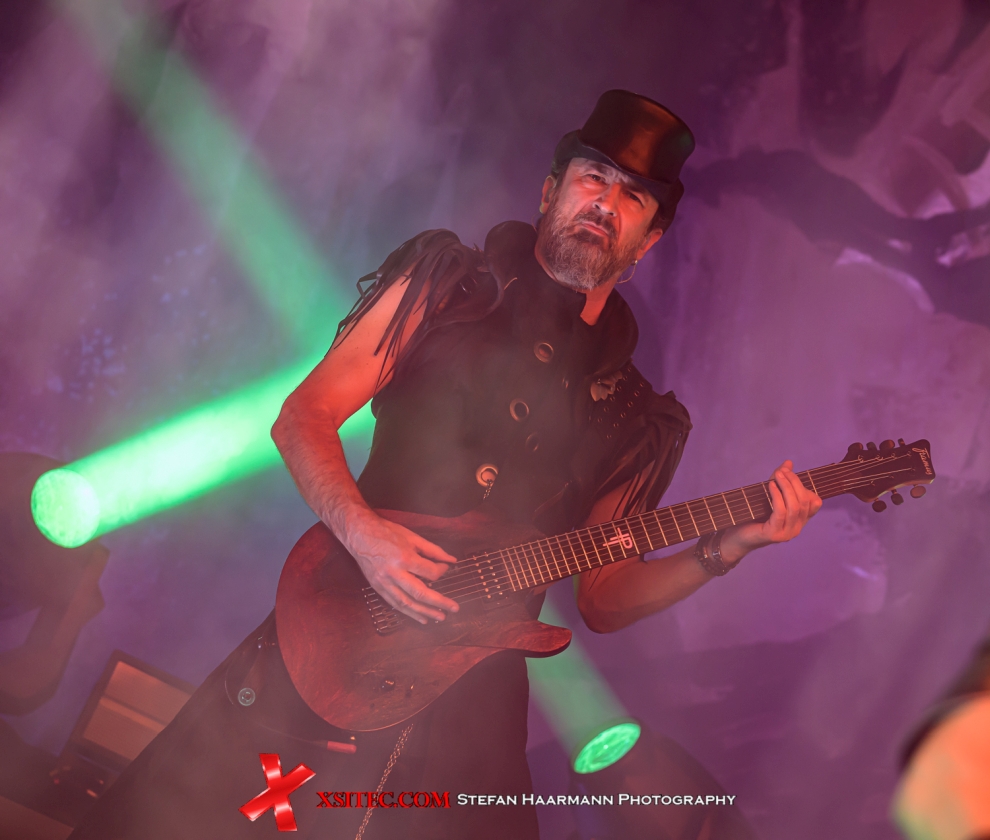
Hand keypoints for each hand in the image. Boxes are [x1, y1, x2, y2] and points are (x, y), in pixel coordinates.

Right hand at [339, 507, 459, 624]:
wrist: (359, 534)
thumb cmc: (386, 532)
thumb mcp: (412, 537)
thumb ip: (433, 550)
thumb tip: (451, 560)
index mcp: (404, 558)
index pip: (429, 572)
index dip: (442, 571)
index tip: (445, 568)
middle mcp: (394, 573)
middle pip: (420, 593)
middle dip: (439, 602)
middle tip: (454, 608)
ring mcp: (384, 583)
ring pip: (407, 603)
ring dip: (425, 612)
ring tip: (440, 617)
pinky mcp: (378, 588)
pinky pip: (395, 604)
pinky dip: (409, 613)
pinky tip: (421, 618)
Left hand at [721, 460, 822, 563]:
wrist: (736, 535)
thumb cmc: (753, 515)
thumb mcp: (769, 495)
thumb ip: (780, 481)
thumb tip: (788, 463)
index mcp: (799, 520)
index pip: (814, 503)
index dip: (804, 485)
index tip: (789, 472)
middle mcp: (797, 528)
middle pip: (805, 501)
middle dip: (795, 482)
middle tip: (782, 471)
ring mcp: (787, 533)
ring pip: (795, 506)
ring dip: (786, 487)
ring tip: (777, 475)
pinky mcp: (774, 534)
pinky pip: (781, 512)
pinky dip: (777, 496)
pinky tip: (770, 486)